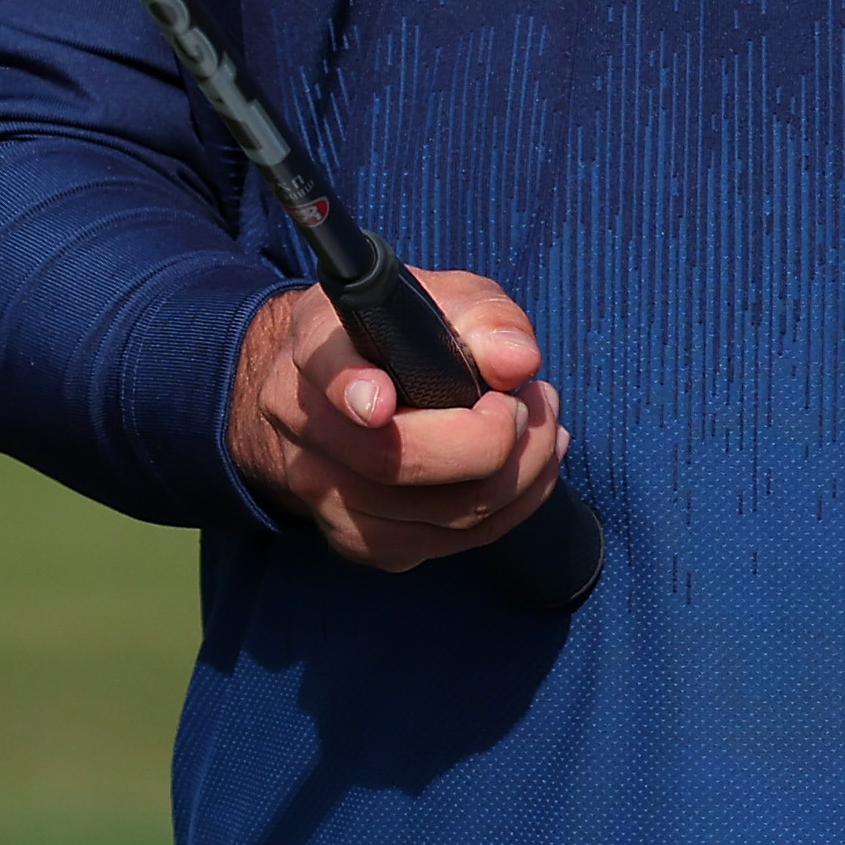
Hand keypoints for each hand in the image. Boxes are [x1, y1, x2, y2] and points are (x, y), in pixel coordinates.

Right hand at [227, 271, 562, 568]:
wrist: (347, 391)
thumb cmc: (404, 337)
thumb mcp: (443, 300)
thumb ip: (483, 317)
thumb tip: (516, 361)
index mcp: (317, 346)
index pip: (325, 368)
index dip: (349, 387)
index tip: (379, 402)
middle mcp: (304, 424)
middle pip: (391, 461)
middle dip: (491, 441)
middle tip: (529, 404)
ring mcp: (323, 492)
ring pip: (437, 514)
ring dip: (520, 474)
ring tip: (540, 426)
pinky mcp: (358, 540)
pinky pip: (449, 544)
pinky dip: (510, 510)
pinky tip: (525, 468)